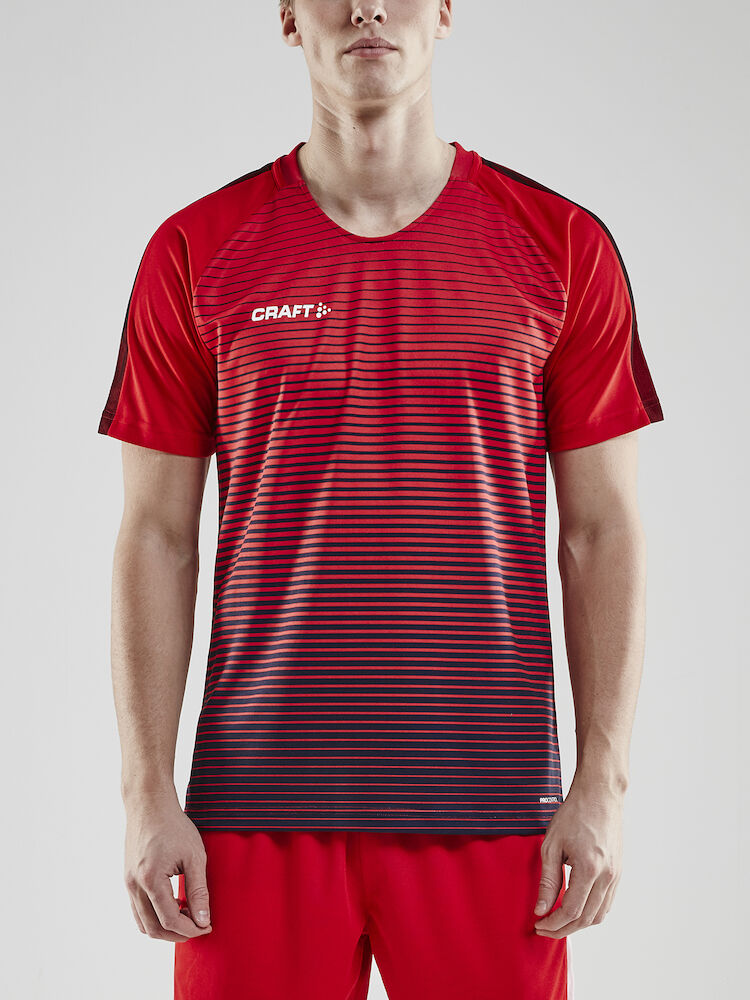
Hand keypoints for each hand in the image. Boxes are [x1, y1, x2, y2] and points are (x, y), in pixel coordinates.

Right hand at [124, 792, 212, 941]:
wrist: (149, 804)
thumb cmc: (174, 826)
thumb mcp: (194, 856)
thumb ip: (199, 890)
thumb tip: (203, 920)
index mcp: (151, 880)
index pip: (170, 920)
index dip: (191, 929)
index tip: (208, 927)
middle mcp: (134, 886)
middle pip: (153, 929)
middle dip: (178, 934)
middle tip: (200, 926)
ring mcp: (127, 884)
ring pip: (143, 923)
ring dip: (165, 928)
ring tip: (188, 916)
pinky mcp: (127, 879)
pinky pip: (138, 910)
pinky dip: (155, 916)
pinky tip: (174, 904)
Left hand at [533, 778, 623, 937]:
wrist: (599, 795)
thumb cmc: (574, 814)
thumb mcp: (552, 845)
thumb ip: (548, 880)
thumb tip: (541, 909)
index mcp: (590, 869)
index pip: (571, 910)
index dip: (554, 923)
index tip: (539, 925)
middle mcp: (607, 876)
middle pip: (586, 918)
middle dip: (564, 928)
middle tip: (545, 928)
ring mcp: (616, 875)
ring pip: (599, 914)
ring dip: (578, 923)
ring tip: (557, 920)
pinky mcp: (618, 872)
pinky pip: (606, 902)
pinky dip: (591, 912)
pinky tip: (575, 908)